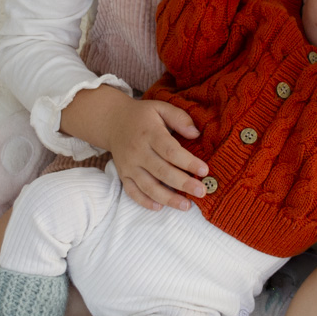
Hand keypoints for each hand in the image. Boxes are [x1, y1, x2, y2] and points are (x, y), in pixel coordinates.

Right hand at [61, 86, 208, 211]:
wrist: (112, 121)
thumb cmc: (143, 115)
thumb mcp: (161, 108)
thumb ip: (180, 118)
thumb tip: (196, 134)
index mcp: (150, 133)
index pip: (171, 151)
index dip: (188, 162)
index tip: (204, 171)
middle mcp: (138, 151)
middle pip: (162, 171)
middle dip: (183, 184)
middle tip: (202, 192)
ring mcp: (129, 165)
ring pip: (148, 186)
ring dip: (168, 198)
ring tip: (186, 206)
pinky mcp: (123, 175)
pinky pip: (132, 192)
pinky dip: (145, 202)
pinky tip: (160, 207)